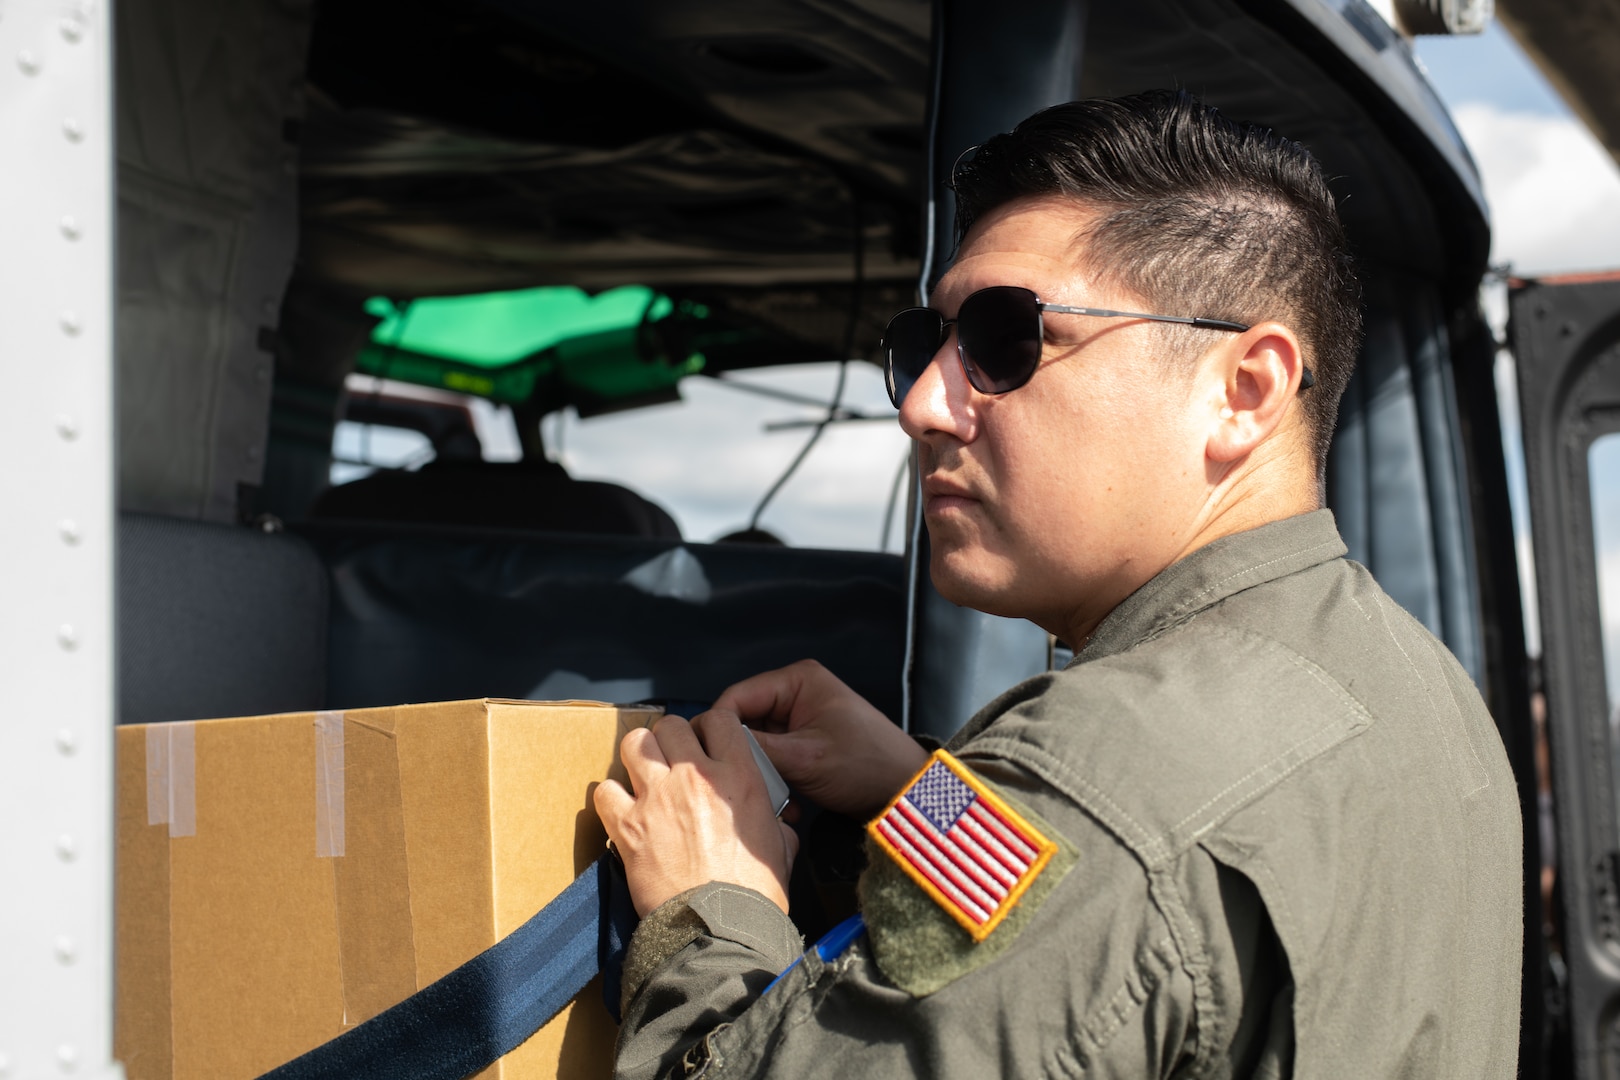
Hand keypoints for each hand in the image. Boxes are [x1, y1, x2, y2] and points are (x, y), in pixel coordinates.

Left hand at [594, 711, 798, 916]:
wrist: (720, 928)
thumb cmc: (754, 893)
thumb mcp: (779, 845)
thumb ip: (774, 820)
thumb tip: (776, 820)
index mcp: (737, 777)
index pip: (718, 719)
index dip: (708, 727)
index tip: (703, 743)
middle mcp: (695, 777)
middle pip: (671, 726)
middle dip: (670, 740)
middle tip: (671, 761)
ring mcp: (657, 798)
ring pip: (633, 744)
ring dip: (637, 757)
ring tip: (642, 776)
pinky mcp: (628, 826)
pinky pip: (605, 790)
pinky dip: (610, 798)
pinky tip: (621, 811)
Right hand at [714, 660, 928, 820]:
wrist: (906, 792)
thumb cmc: (864, 765)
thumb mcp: (804, 758)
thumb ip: (755, 749)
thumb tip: (712, 746)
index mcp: (797, 680)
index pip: (737, 696)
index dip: (717, 726)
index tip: (706, 759)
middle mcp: (797, 692)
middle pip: (745, 721)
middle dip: (745, 756)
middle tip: (743, 786)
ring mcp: (801, 719)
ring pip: (758, 744)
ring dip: (762, 774)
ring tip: (773, 800)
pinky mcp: (806, 743)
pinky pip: (776, 758)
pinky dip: (778, 780)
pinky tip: (790, 805)